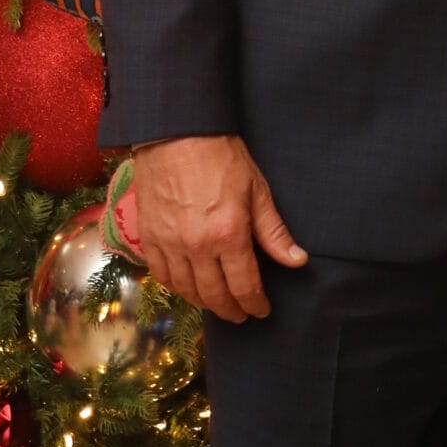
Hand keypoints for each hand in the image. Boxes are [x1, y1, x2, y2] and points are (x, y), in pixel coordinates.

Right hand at [130, 135, 306, 322]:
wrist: (176, 133)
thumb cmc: (221, 156)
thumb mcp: (257, 190)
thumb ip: (274, 232)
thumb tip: (297, 261)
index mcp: (228, 235)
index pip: (244, 286)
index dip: (255, 304)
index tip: (262, 310)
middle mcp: (197, 247)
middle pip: (215, 295)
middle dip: (232, 310)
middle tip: (242, 314)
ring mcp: (169, 244)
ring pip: (187, 291)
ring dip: (205, 303)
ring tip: (218, 304)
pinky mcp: (148, 237)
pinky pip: (161, 276)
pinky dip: (177, 288)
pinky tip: (188, 288)